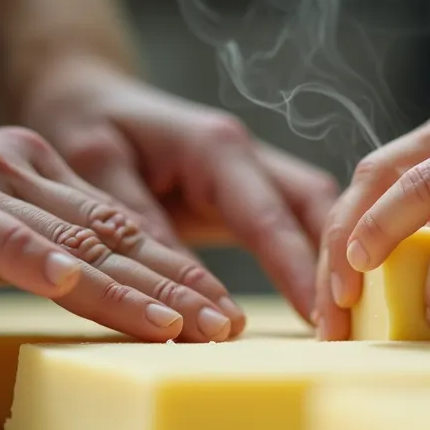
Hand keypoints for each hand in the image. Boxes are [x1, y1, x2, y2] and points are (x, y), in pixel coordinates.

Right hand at [0, 105, 241, 342]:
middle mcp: (13, 174)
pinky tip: (74, 284)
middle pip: (112, 240)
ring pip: (69, 239)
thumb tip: (76, 285)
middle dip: (175, 290)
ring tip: (184, 327)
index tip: (219, 317)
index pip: (118, 235)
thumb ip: (17, 250)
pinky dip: (35, 259)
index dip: (172, 277)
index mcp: (28, 181)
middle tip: (229, 331)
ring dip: (130, 286)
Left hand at [19, 57, 339, 322]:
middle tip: (343, 333)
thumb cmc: (85, 124)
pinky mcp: (245, 197)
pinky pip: (292, 227)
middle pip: (313, 208)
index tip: (321, 315)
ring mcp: (251, 174)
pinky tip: (316, 308)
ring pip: (313, 215)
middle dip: (336, 268)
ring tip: (339, 330)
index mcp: (213, 146)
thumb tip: (171, 283)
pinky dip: (308, 264)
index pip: (270, 215)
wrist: (85, 97)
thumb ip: (134, 217)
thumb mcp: (94, 162)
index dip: (299, 268)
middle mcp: (244, 155)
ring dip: (330, 268)